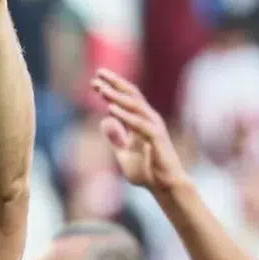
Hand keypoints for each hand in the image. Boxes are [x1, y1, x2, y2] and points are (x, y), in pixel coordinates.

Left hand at [92, 69, 188, 193]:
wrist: (164, 186)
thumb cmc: (147, 170)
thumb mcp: (124, 152)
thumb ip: (115, 137)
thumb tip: (104, 120)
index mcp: (141, 121)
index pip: (126, 99)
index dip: (111, 88)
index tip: (94, 81)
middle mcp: (149, 119)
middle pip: (131, 95)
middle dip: (114, 83)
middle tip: (98, 73)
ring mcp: (154, 127)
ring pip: (134, 106)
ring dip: (116, 96)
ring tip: (100, 89)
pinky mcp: (156, 139)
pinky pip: (138, 124)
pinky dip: (124, 116)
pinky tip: (110, 110)